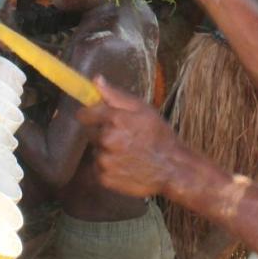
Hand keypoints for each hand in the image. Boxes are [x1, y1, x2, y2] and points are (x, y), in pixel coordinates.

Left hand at [77, 78, 184, 197]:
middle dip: (103, 133)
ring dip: (106, 151)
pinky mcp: (104, 178)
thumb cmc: (160, 136)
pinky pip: (97, 169)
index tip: (97, 117)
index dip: (91, 115)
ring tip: (127, 153)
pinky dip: (108, 168)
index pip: (84, 114)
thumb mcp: (143, 109)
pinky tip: (125, 166)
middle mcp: (106, 140)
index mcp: (115, 119)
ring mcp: (104, 161)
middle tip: (124, 137)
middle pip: (90, 133)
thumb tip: (96, 80)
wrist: (173, 169)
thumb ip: (116, 95)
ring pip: (96, 151)